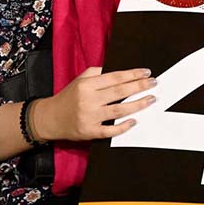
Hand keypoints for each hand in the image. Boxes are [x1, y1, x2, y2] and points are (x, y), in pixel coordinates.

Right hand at [31, 67, 156, 141]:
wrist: (49, 118)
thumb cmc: (69, 96)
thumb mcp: (81, 79)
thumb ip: (99, 73)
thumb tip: (122, 72)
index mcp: (87, 85)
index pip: (115, 77)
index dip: (133, 74)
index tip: (147, 72)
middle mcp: (88, 100)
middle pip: (120, 92)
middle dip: (140, 87)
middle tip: (154, 83)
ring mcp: (89, 117)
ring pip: (119, 111)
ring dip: (138, 105)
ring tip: (151, 99)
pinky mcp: (89, 132)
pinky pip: (110, 131)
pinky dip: (123, 127)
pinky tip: (134, 121)